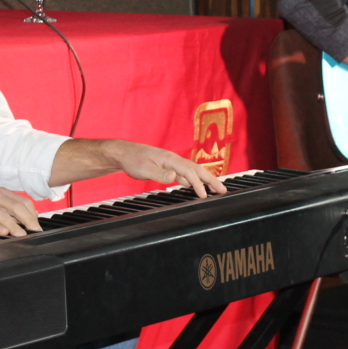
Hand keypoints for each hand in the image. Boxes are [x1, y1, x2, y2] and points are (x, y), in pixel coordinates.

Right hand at [0, 174, 41, 235]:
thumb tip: (15, 217)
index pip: (21, 201)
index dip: (32, 212)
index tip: (38, 223)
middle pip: (16, 206)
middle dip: (29, 219)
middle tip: (36, 230)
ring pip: (3, 212)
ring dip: (14, 224)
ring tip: (22, 234)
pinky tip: (3, 233)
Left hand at [102, 140, 226, 196]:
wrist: (123, 153)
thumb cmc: (132, 160)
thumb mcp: (144, 168)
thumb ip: (160, 173)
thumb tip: (175, 177)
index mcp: (170, 159)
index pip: (189, 171)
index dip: (198, 184)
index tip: (205, 195)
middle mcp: (174, 160)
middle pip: (197, 169)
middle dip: (211, 180)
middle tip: (224, 190)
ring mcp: (172, 163)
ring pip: (193, 172)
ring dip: (205, 180)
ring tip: (216, 189)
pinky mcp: (168, 167)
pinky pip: (186, 174)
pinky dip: (194, 180)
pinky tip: (196, 187)